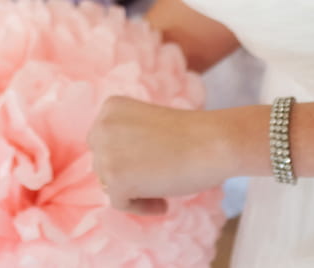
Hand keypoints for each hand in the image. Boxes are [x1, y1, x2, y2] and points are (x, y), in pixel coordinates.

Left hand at [86, 95, 230, 214]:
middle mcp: (102, 125)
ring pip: (108, 183)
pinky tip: (163, 202)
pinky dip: (141, 207)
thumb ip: (124, 138)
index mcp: (111, 107)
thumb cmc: (189, 135)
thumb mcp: (145, 125)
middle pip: (101, 162)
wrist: (212, 142)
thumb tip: (110, 170)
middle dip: (125, 173)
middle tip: (156, 177)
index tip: (148, 162)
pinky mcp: (115, 178)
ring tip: (162, 189)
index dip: (125, 156)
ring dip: (133, 190)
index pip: (103, 141)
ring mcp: (106, 152)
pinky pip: (119, 203)